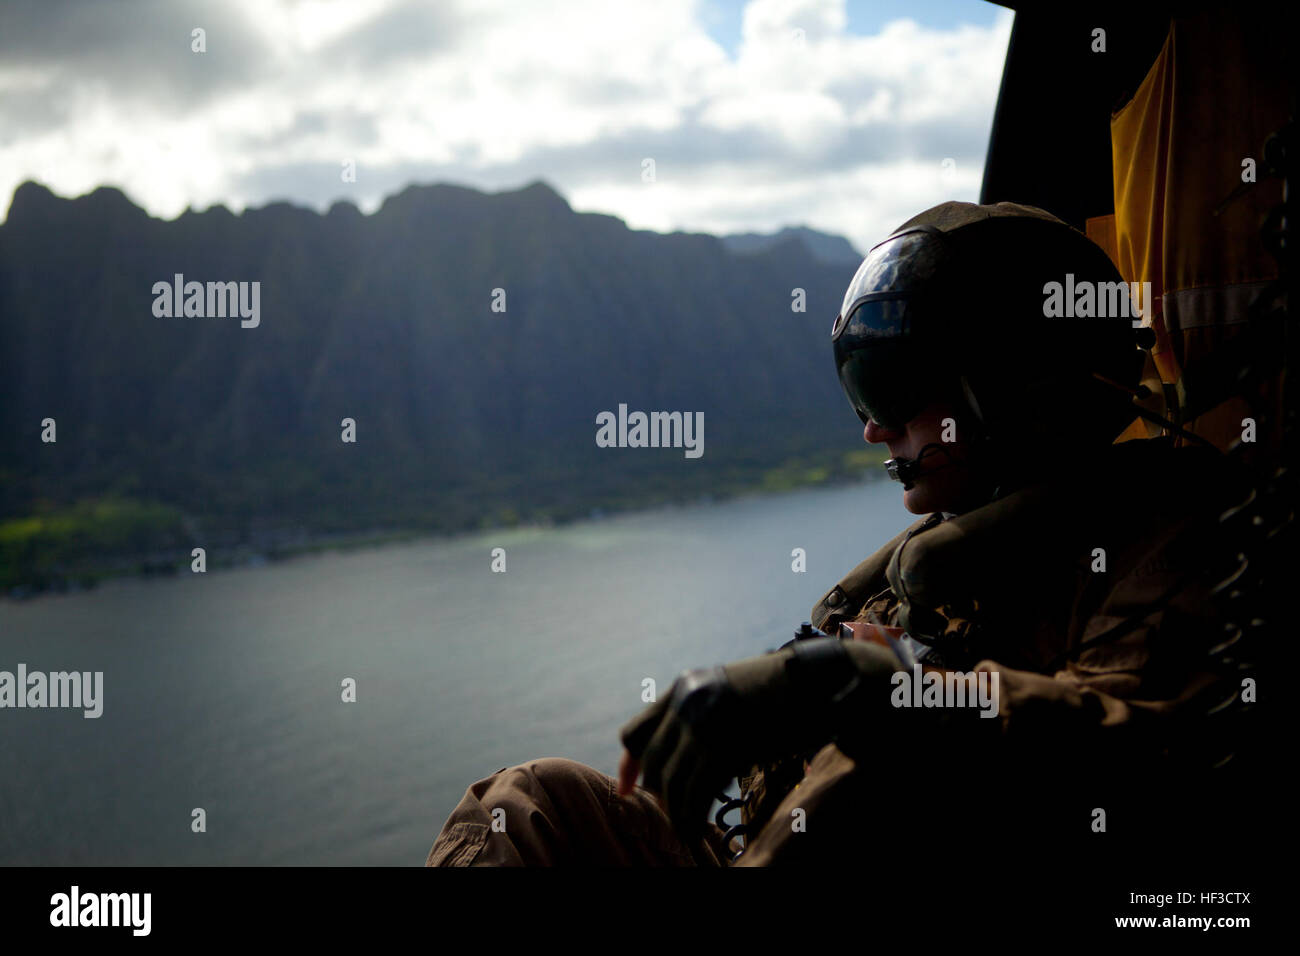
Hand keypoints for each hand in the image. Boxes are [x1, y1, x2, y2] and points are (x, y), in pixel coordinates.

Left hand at [618, 639, 901, 838]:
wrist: (820, 681)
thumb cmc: (783, 692)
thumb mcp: (731, 693)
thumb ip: (703, 714)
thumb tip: (683, 758)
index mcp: (684, 687)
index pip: (637, 732)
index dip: (630, 765)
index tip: (629, 790)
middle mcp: (686, 703)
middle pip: (653, 763)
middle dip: (660, 794)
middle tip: (675, 814)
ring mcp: (703, 725)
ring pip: (672, 784)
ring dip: (677, 814)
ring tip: (688, 831)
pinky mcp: (724, 748)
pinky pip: (694, 796)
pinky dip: (690, 821)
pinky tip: (696, 832)